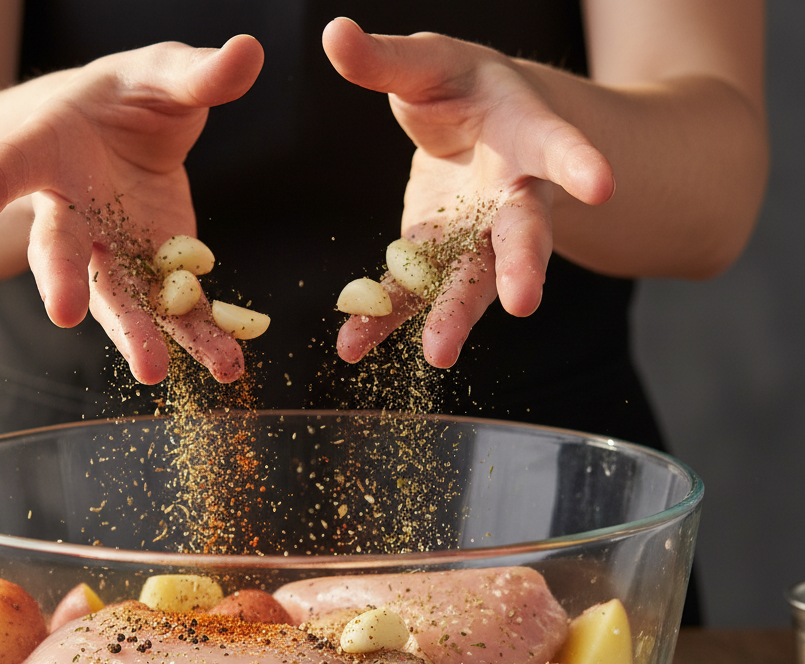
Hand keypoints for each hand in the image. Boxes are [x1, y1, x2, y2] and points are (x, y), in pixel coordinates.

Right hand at [0, 35, 263, 384]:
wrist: (121, 144)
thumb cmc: (127, 100)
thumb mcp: (160, 74)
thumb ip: (196, 72)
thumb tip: (250, 50)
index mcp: (50, 150)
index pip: (14, 161)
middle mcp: (71, 213)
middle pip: (59, 251)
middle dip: (61, 280)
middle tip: (61, 314)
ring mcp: (110, 253)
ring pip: (115, 297)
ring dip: (135, 334)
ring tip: (154, 373)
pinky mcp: (154, 276)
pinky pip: (173, 312)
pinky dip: (199, 338)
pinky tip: (226, 366)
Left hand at [322, 18, 614, 367]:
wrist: (478, 133)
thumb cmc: (466, 89)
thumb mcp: (431, 64)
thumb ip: (387, 60)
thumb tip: (335, 34)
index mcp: (524, 137)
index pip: (555, 147)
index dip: (578, 162)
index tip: (603, 183)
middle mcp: (510, 200)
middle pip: (521, 237)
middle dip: (522, 269)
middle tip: (524, 303)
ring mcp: (475, 240)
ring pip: (471, 282)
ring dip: (454, 317)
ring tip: (438, 356)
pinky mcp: (434, 261)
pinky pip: (411, 295)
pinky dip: (383, 321)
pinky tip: (354, 347)